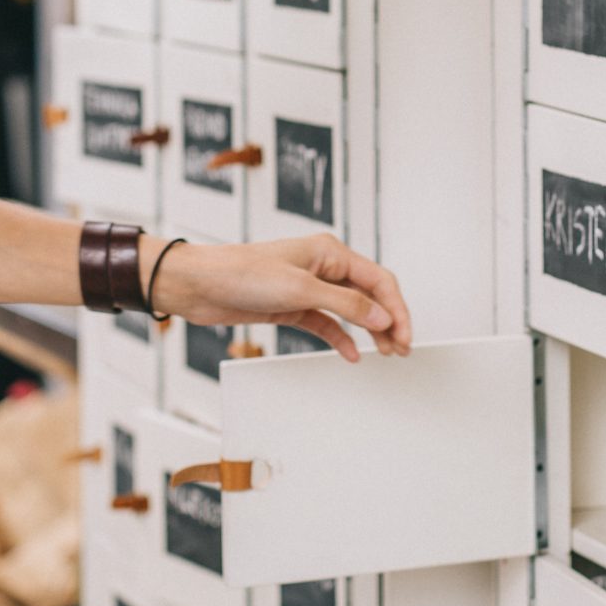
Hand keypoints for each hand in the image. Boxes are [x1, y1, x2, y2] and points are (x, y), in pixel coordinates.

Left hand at [147, 233, 413, 360]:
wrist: (200, 286)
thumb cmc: (241, 273)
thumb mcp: (300, 289)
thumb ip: (345, 304)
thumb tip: (381, 316)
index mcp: (329, 252)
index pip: (378, 279)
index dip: (397, 308)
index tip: (405, 334)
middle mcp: (322, 267)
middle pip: (369, 295)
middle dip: (388, 320)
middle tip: (402, 347)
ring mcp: (308, 287)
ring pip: (351, 310)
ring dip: (369, 330)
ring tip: (386, 352)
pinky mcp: (293, 306)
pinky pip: (327, 323)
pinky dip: (341, 338)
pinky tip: (353, 353)